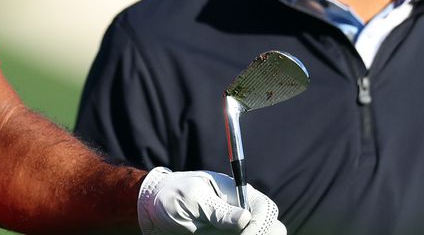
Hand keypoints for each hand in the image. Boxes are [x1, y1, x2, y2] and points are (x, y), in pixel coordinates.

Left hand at [137, 167, 284, 233]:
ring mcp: (235, 228)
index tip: (244, 234)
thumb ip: (217, 209)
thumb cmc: (171, 195)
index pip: (265, 209)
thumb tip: (245, 218)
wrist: (152, 210)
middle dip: (260, 234)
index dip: (260, 224)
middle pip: (271, 227)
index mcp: (236, 193)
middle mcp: (240, 211)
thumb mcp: (192, 198)